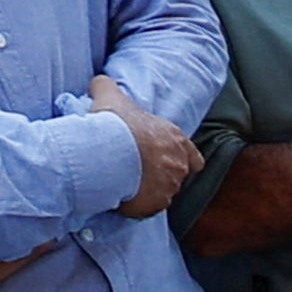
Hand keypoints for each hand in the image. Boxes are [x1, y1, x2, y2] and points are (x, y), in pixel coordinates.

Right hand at [86, 77, 202, 213]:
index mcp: (176, 140)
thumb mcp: (110, 95)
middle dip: (159, 175)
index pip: (192, 155)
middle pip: (175, 176)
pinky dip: (136, 207)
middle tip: (135, 171)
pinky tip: (120, 199)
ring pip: (161, 194)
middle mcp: (178, 165)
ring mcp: (169, 187)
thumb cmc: (115, 122)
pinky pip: (147, 210)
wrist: (109, 151)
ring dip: (147, 191)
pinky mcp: (155, 205)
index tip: (166, 160)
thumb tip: (99, 82)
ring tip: (124, 185)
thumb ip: (107, 86)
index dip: (181, 159)